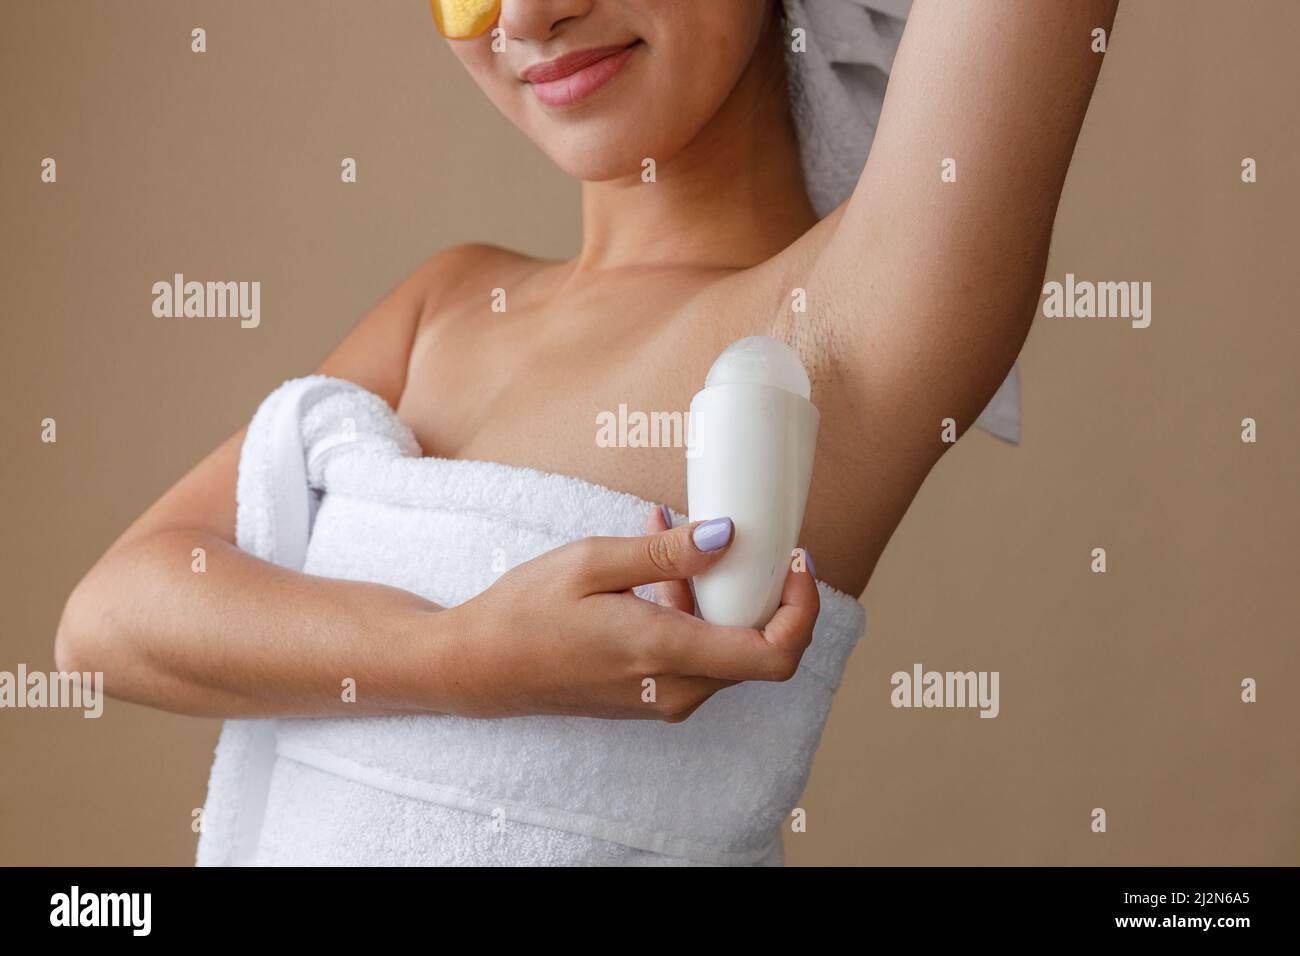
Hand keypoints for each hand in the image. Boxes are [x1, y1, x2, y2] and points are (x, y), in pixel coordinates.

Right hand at [445, 508, 819, 721]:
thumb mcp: (593, 562)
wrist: (478, 667)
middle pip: (758, 647)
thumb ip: (666, 553)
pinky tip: (654, 566)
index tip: (795, 562)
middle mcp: (675, 689)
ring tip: (672, 533)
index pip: (774, 655)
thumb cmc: (525, 613)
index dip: (801, 610)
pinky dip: (692, 609)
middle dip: (756, 587)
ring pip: (726, 647)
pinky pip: (696, 653)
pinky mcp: (651, 695)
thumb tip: (728, 537)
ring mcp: (664, 698)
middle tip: (735, 533)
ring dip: (717, 591)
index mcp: (665, 654)